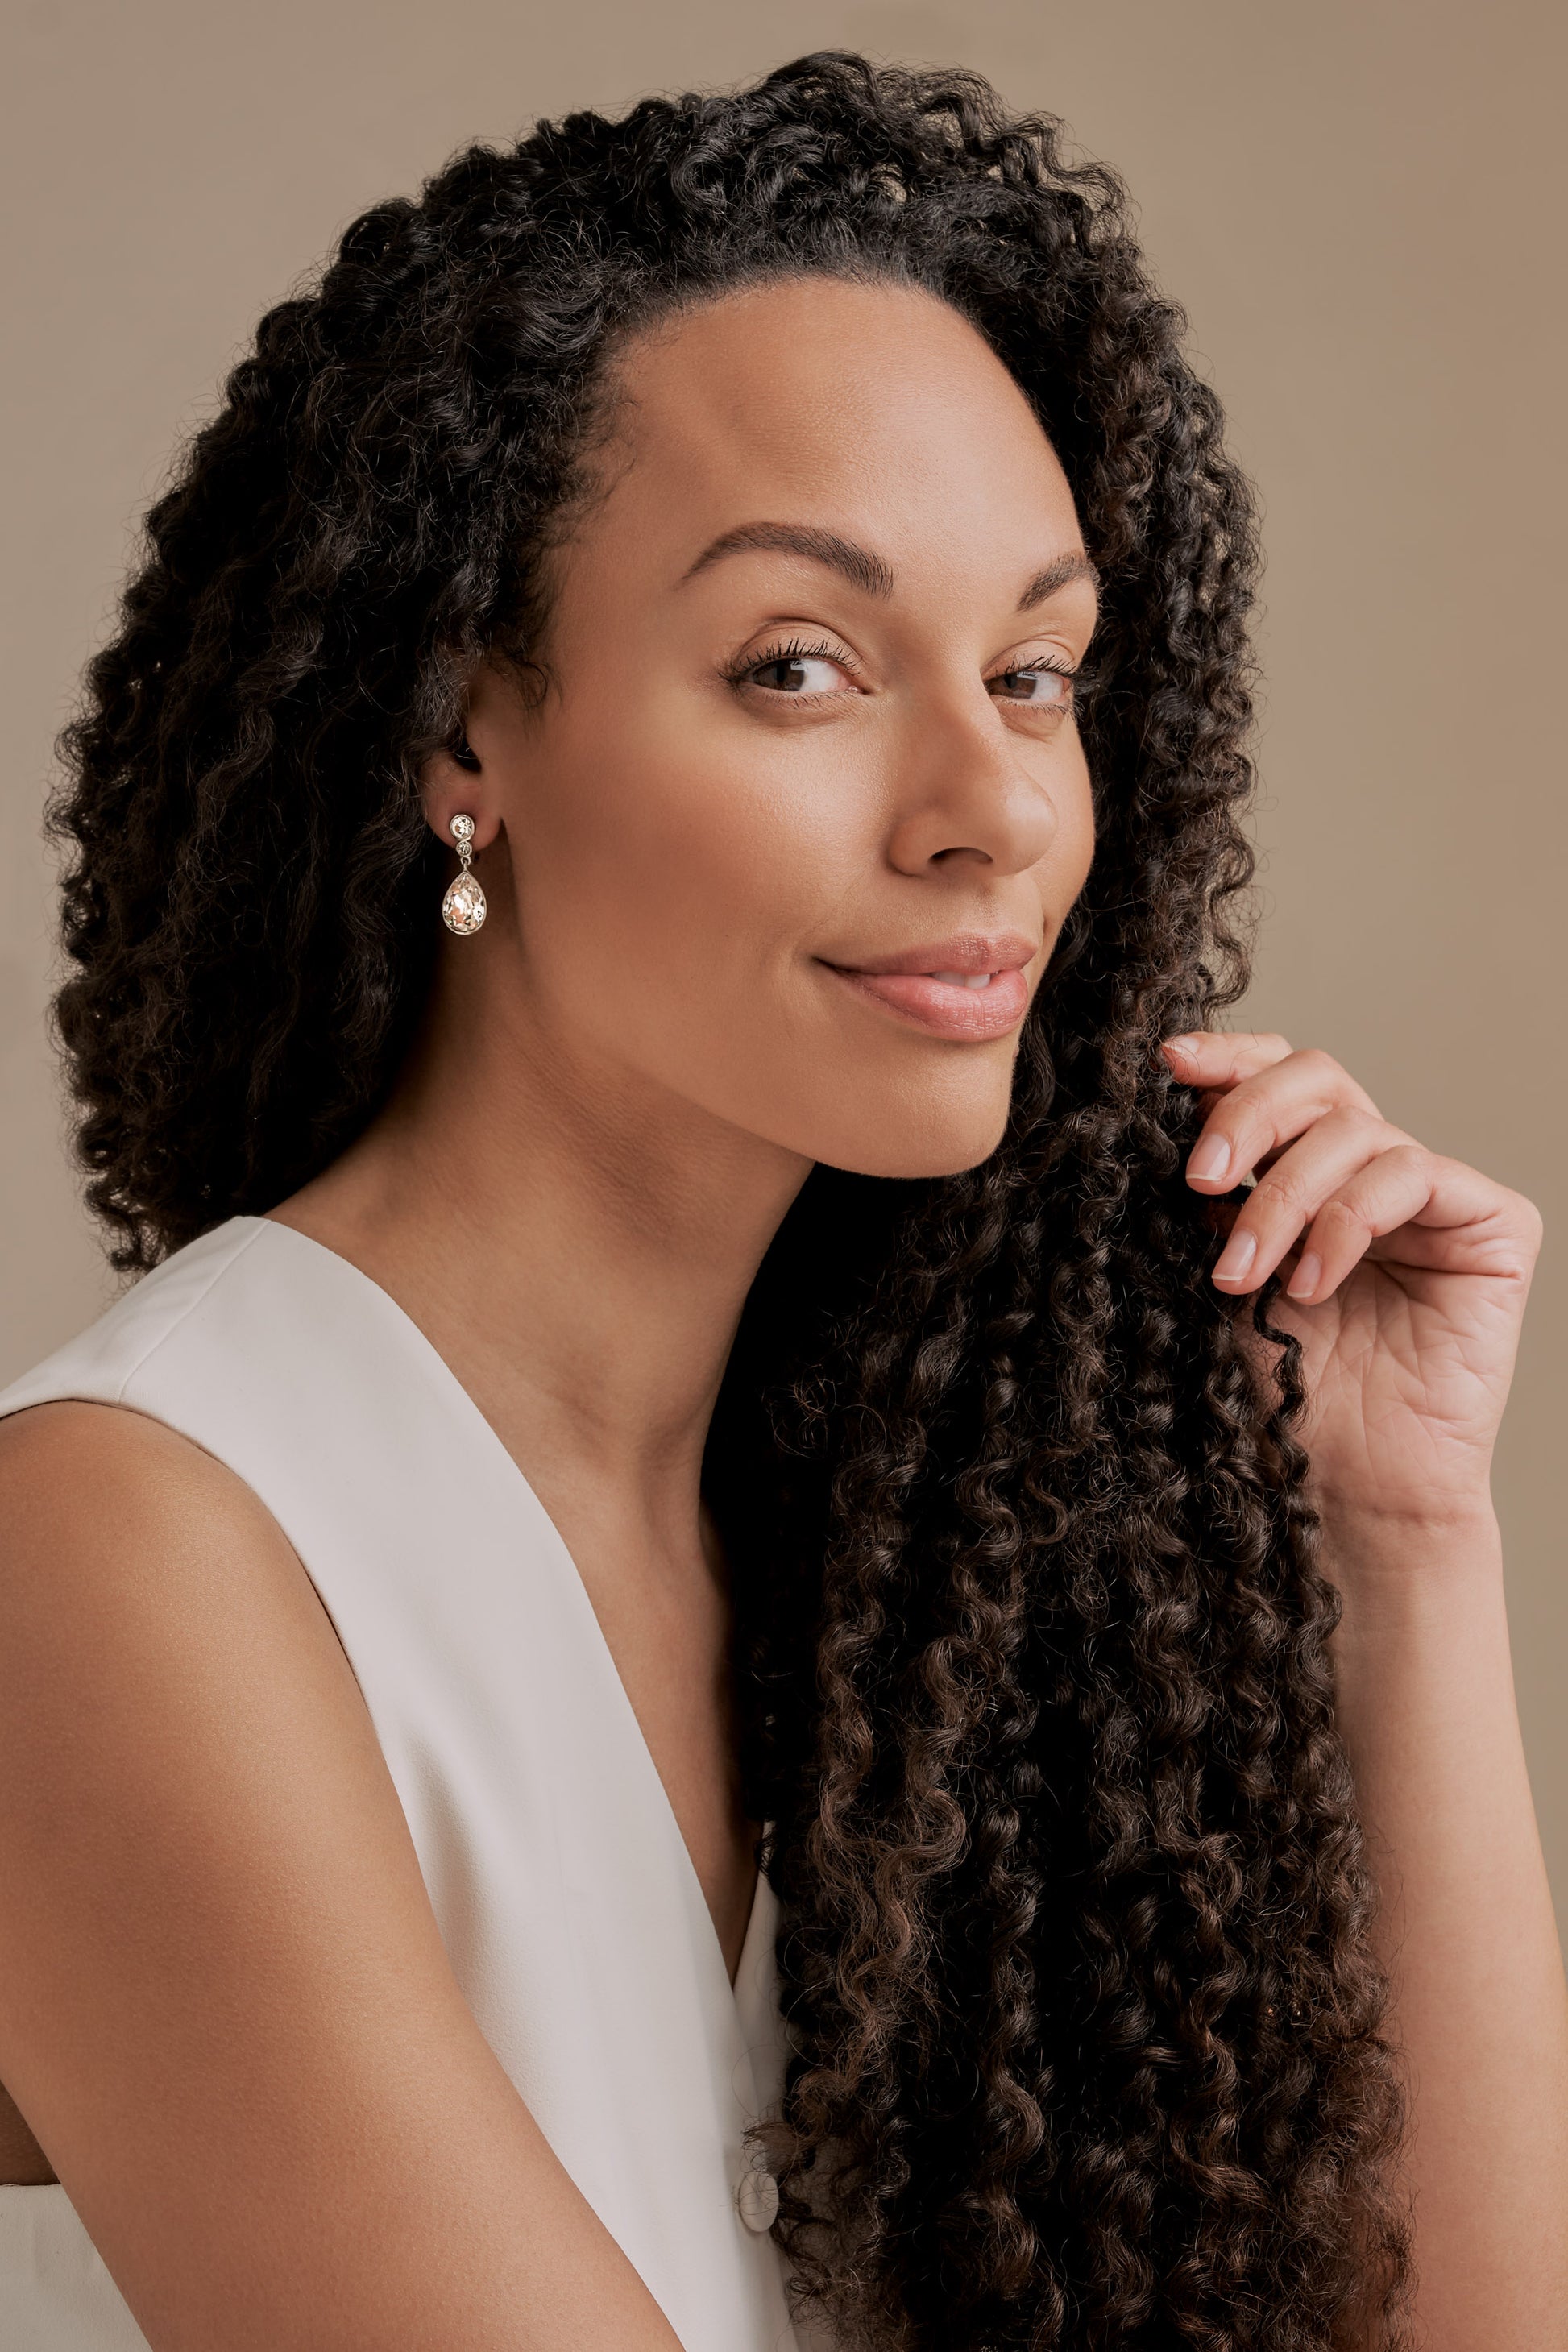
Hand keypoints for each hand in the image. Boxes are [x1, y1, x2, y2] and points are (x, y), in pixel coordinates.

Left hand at [1161, 1032, 1541, 1536]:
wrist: (1348, 1485)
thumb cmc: (1283, 1395)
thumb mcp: (1217, 1276)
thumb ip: (1202, 1199)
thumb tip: (1153, 1118)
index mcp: (1306, 1168)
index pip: (1273, 1077)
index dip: (1225, 1059)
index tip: (1166, 1066)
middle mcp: (1373, 1168)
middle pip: (1316, 1077)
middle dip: (1246, 1115)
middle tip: (1198, 1179)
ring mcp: (1436, 1194)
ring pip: (1355, 1130)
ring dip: (1283, 1198)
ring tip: (1242, 1277)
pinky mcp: (1494, 1224)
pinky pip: (1412, 1176)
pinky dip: (1346, 1224)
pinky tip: (1312, 1285)